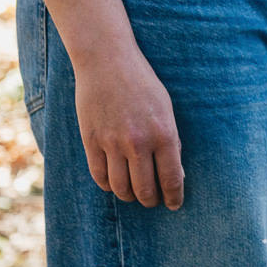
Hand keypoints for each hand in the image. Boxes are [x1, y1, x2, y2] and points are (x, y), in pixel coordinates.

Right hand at [73, 44, 183, 209]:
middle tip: (153, 200)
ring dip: (129, 196)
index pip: (171, 179)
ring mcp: (112, 143)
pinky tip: (114, 182)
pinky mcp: (91, 141)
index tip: (174, 204)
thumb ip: (170, 141)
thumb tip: (175, 173)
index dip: (174, 197)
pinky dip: (108, 185)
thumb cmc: (143, 83)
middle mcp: (139, 142)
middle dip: (151, 200)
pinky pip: (99, 176)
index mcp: (164, 133)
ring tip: (134, 194)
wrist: (108, 62)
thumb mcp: (166, 109)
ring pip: (121, 188)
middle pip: (144, 190)